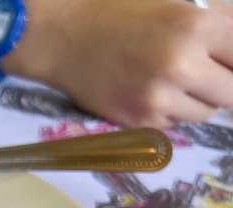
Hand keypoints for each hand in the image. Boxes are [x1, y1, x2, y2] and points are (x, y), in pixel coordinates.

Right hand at [11, 0, 232, 126]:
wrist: (63, 37)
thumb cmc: (120, 9)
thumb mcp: (178, 1)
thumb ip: (219, 19)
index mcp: (197, 27)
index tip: (225, 61)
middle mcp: (182, 67)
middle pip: (232, 93)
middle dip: (225, 83)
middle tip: (209, 73)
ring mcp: (159, 99)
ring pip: (205, 112)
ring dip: (199, 99)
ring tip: (175, 81)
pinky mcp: (139, 120)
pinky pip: (175, 123)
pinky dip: (171, 110)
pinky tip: (151, 90)